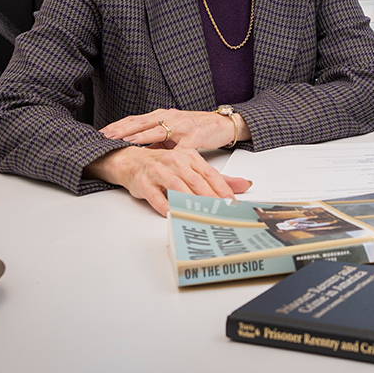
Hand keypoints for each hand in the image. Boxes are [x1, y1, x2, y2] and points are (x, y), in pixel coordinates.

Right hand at [84, 146, 251, 215]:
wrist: (129, 160)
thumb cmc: (162, 165)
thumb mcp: (190, 166)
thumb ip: (216, 178)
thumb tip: (244, 185)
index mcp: (189, 157)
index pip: (210, 174)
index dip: (222, 188)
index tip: (232, 202)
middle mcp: (175, 163)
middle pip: (197, 182)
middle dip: (211, 198)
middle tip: (222, 212)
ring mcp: (158, 173)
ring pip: (178, 189)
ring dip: (191, 203)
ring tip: (203, 215)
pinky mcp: (144, 184)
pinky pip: (157, 198)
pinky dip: (166, 207)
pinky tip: (175, 215)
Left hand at [99, 108, 246, 150]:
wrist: (222, 124)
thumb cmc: (195, 129)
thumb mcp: (172, 133)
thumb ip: (155, 141)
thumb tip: (137, 153)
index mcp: (161, 116)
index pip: (134, 119)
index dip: (117, 125)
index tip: (101, 133)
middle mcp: (169, 117)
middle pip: (140, 122)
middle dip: (122, 130)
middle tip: (105, 137)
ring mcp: (182, 125)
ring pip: (156, 130)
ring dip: (139, 136)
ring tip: (124, 142)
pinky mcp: (195, 136)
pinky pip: (179, 146)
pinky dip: (169, 152)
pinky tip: (159, 156)